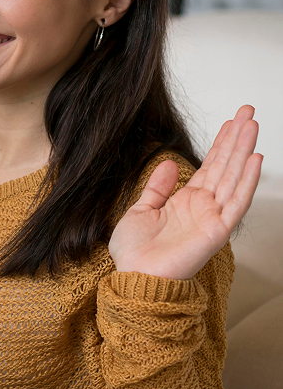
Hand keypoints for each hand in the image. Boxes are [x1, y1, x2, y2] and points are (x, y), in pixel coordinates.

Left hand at [109, 105, 261, 279]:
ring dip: (243, 150)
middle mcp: (203, 206)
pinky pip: (236, 202)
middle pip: (225, 165)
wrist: (134, 277)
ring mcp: (212, 217)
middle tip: (247, 111)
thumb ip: (157, 187)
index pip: (210, 166)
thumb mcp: (140, 210)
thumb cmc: (135, 252)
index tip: (230, 122)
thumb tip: (167, 163)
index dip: (220, 143)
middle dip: (236, 137)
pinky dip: (246, 180)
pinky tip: (254, 160)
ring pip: (233, 176)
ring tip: (252, 125)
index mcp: (186, 201)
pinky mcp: (217, 230)